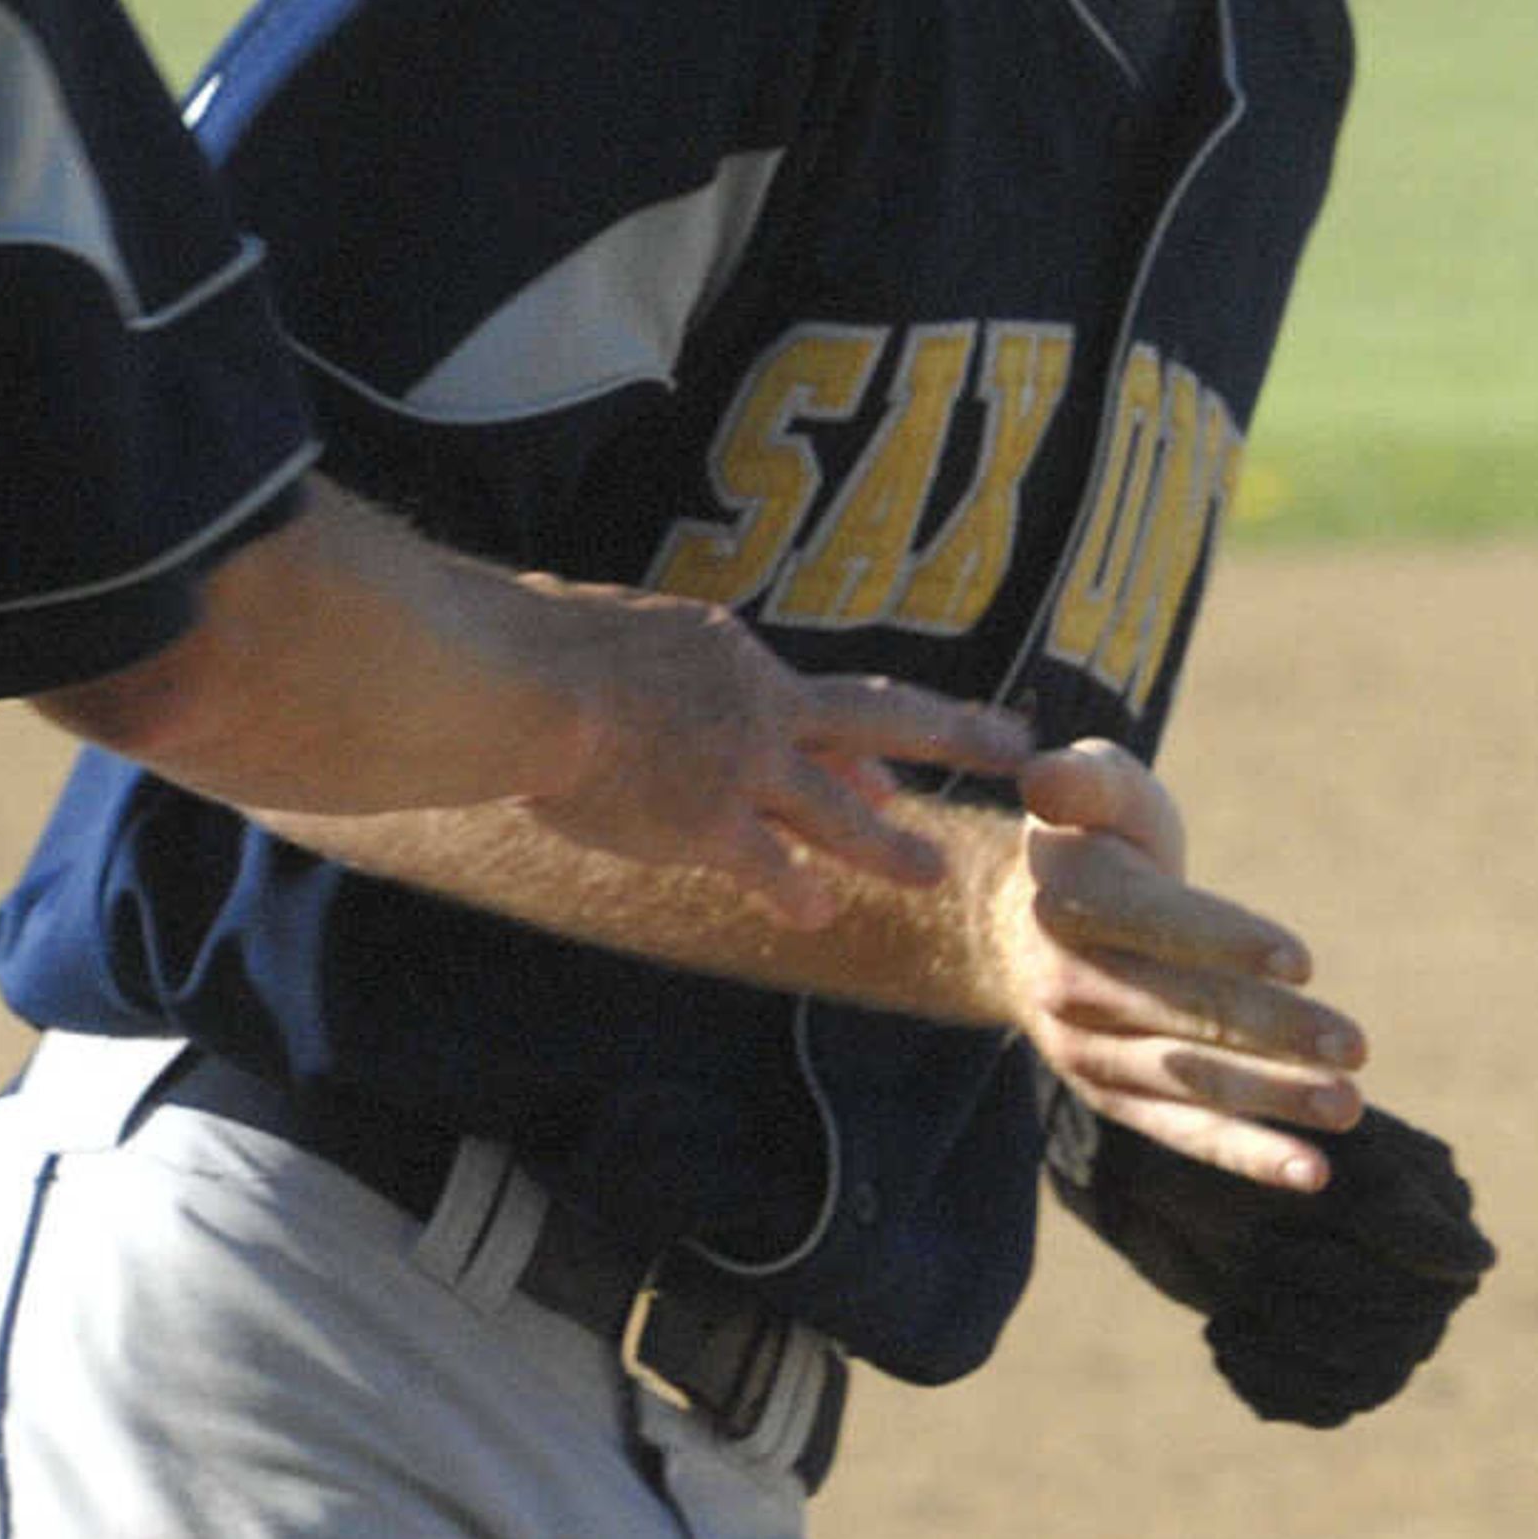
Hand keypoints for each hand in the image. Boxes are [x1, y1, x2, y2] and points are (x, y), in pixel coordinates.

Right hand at [512, 576, 1038, 924]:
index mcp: (729, 650)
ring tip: (936, 867)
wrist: (522, 686)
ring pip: (844, 811)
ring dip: (894, 844)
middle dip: (955, 732)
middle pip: (878, 717)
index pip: (810, 700)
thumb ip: (642, 649)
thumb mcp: (611, 628)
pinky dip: (799, 890)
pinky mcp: (713, 824)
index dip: (857, 736)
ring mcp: (743, 765)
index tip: (889, 764)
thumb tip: (618, 640)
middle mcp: (758, 702)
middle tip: (1015, 744)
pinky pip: (774, 867)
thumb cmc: (535, 646)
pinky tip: (818, 909)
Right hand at [1013, 742, 1364, 1189]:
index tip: (1303, 961)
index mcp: (1069, 899)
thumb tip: (1041, 776)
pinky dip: (1245, 1156)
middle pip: (1182, 1011)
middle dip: (1272, 1031)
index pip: (1153, 924)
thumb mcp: (1091, 787)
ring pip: (1190, 1079)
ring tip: (1349, 1105)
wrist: (1024, 925)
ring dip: (1272, 1097)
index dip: (1224, 940)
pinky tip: (1311, 1172)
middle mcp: (1067, 984)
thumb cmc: (1093, 842)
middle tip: (1353, 1045)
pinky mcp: (1112, 1096)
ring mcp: (1086, 1050)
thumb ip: (1079, 780)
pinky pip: (1182, 1133)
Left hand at [1045, 1082, 1494, 1424]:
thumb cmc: (1223, 1133)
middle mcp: (1421, 1264)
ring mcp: (1382, 1317)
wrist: (1140, 1161)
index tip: (1295, 1239)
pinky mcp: (1331, 1359)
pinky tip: (1223, 1335)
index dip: (1370, 1263)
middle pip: (1405, 1331)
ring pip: (1369, 1376)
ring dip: (1289, 1343)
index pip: (1444, 1270)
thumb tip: (1480, 1263)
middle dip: (1316, 1297)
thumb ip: (1389, 1204)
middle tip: (1254, 1259)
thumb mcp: (1302, 1154)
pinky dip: (1270, 1380)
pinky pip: (1326, 1405)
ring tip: (1234, 1303)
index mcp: (1429, 1196)